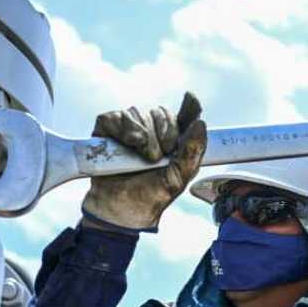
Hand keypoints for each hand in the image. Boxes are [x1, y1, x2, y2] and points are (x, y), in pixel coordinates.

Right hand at [82, 92, 205, 230]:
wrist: (124, 209)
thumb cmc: (153, 194)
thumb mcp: (181, 175)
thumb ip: (193, 149)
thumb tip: (200, 122)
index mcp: (171, 139)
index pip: (183, 115)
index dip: (188, 107)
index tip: (190, 98)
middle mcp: (150, 129)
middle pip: (161, 112)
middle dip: (164, 133)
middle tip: (160, 157)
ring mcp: (128, 128)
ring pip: (139, 113)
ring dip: (146, 137)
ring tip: (144, 159)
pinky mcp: (107, 129)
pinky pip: (116, 116)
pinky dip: (125, 129)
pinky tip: (130, 144)